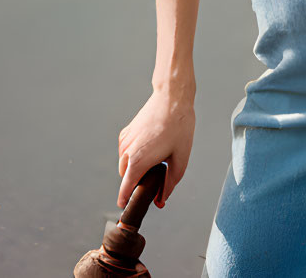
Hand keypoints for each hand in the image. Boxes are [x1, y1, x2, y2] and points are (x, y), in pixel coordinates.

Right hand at [117, 89, 195, 209]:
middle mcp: (126, 152)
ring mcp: (124, 141)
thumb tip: (160, 199)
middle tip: (155, 178)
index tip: (128, 207)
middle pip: (126, 178)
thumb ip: (169, 183)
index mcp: (138, 162)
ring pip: (124, 165)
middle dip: (137, 182)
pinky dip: (134, 155)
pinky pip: (126, 152)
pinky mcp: (126, 132)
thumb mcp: (180, 159)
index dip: (126, 201)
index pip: (125, 190)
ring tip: (157, 159)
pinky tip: (151, 146)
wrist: (171, 98)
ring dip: (135, 167)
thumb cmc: (178, 126)